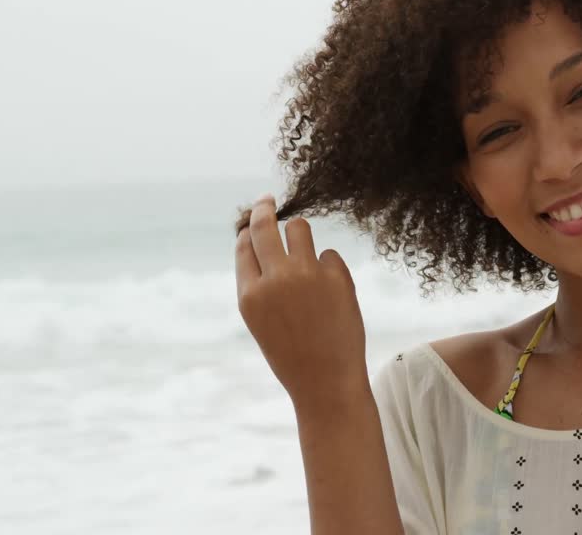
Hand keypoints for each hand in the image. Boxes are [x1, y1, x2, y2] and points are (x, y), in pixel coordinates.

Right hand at [234, 194, 370, 409]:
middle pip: (265, 226)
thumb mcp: (262, 320)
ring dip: (300, 232)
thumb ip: (259, 283)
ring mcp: (306, 275)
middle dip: (265, 208)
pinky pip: (329, 255)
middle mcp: (274, 279)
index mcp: (250, 294)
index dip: (249, 231)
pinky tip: (331, 295)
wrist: (326, 381)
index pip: (244, 245)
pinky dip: (328, 268)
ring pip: (300, 227)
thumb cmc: (292, 353)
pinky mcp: (337, 276)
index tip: (255, 220)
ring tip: (305, 254)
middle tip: (268, 199)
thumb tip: (258, 239)